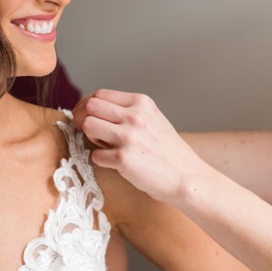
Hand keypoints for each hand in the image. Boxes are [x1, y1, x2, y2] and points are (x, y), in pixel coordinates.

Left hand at [73, 89, 203, 203]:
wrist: (187, 176)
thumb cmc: (168, 151)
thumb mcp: (153, 119)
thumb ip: (128, 111)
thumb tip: (94, 108)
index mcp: (141, 103)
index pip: (100, 94)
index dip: (87, 105)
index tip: (86, 116)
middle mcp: (135, 116)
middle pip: (90, 106)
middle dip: (84, 119)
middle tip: (90, 132)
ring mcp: (129, 136)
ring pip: (88, 126)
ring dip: (92, 138)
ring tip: (107, 146)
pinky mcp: (124, 159)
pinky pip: (95, 155)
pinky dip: (102, 160)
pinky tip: (116, 163)